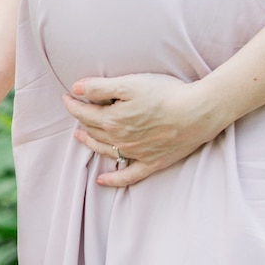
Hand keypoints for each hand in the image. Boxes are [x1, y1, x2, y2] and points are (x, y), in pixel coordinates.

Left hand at [63, 73, 229, 188]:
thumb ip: (100, 87)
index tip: (66, 97)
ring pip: (105, 151)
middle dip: (81, 121)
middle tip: (76, 113)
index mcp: (112, 120)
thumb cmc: (166, 94)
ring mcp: (135, 154)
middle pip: (93, 131)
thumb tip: (76, 89)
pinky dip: (113, 179)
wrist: (198, 113)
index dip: (73, 104)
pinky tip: (102, 180)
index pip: (84, 113)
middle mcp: (119, 140)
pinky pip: (127, 175)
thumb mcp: (130, 84)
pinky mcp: (151, 162)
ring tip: (81, 137)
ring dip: (90, 144)